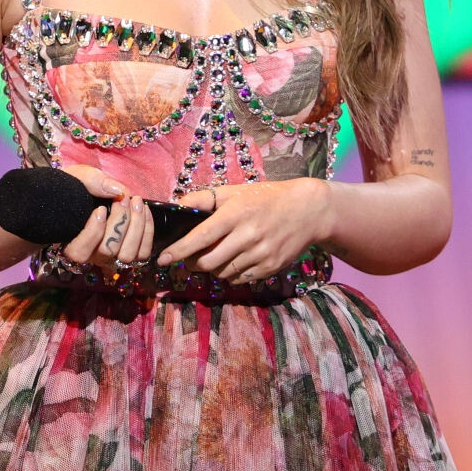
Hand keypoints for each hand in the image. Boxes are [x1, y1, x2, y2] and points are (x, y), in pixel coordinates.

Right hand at [55, 164, 153, 266]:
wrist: (84, 194)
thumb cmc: (76, 188)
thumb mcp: (78, 178)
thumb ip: (93, 182)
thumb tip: (119, 191)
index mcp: (70, 243)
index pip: (79, 253)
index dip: (93, 232)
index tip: (100, 209)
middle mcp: (91, 256)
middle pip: (107, 251)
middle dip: (119, 222)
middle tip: (123, 198)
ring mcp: (112, 257)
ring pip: (126, 255)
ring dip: (136, 226)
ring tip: (136, 202)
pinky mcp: (130, 254)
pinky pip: (142, 253)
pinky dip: (147, 231)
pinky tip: (144, 210)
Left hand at [156, 178, 333, 283]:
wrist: (308, 210)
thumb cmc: (266, 198)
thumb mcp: (235, 192)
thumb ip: (204, 199)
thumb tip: (176, 205)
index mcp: (236, 214)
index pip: (200, 236)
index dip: (179, 250)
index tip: (163, 258)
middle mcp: (248, 236)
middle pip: (208, 261)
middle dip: (194, 263)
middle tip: (190, 258)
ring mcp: (260, 254)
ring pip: (223, 273)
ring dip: (213, 268)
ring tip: (216, 256)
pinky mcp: (270, 268)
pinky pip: (240, 278)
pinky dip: (231, 273)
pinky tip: (236, 260)